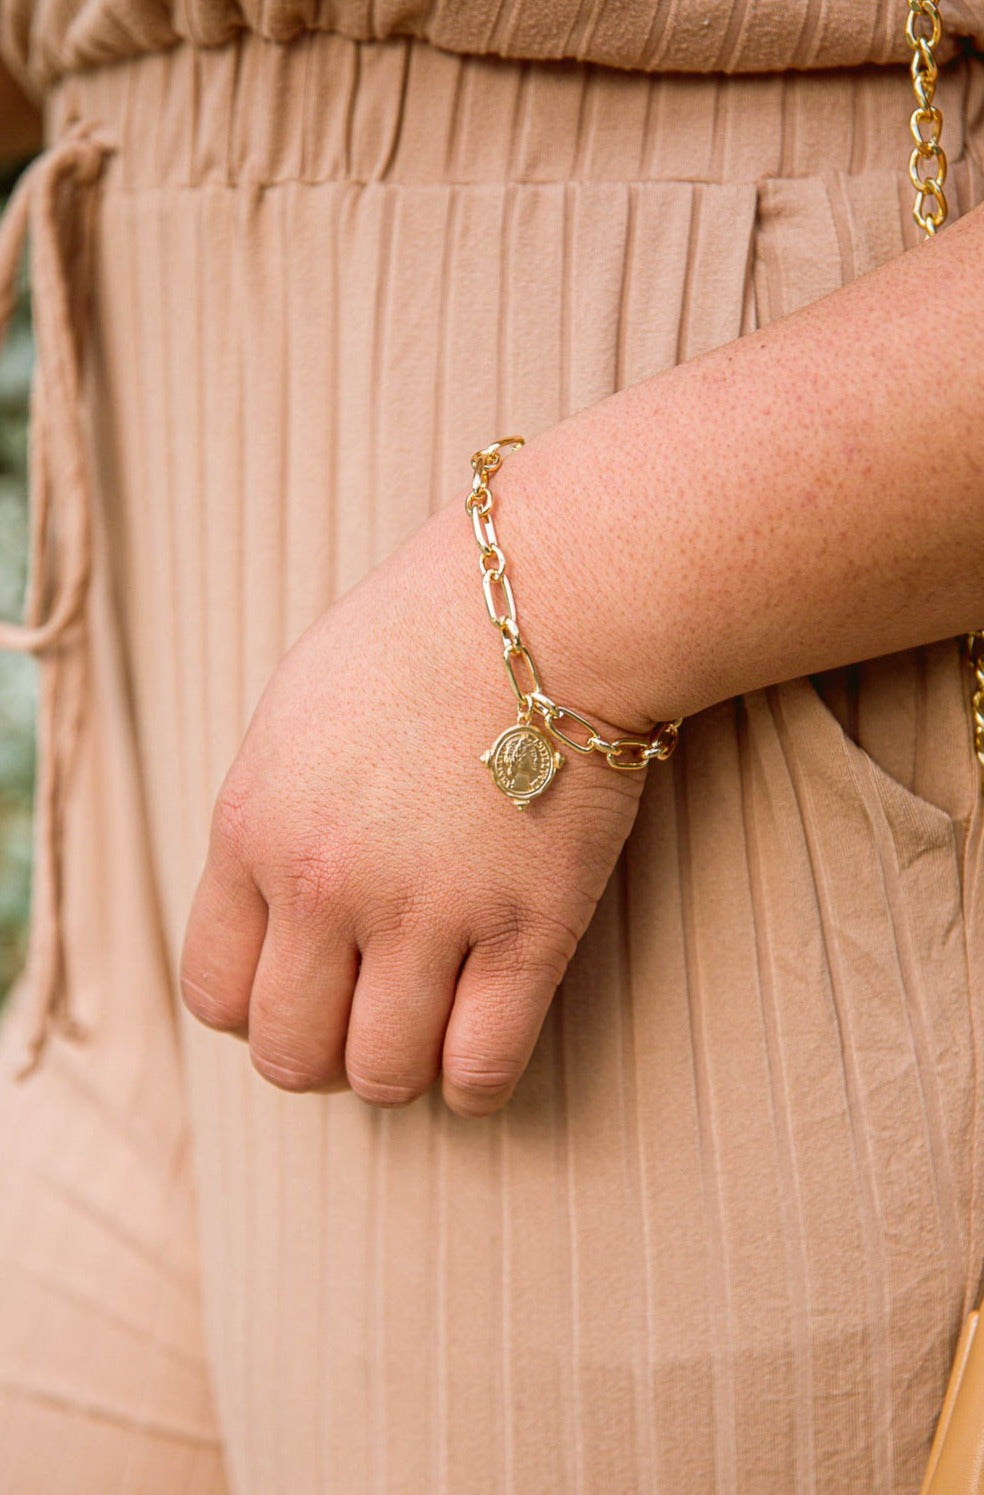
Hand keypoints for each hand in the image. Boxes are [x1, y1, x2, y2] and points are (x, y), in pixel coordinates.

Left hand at [178, 468, 656, 1117]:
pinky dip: (475, 1082)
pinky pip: (481, 1069)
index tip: (302, 991)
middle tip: (365, 1022)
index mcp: (253, 829)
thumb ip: (267, 821)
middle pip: (291, 1054)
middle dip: (323, 1058)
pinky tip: (483, 1048)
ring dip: (401, 1071)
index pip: (215, 992)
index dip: (257, 1011)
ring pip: (384, 1078)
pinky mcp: (527, 930)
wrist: (545, 603)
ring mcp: (426, 915)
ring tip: (428, 1031)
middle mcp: (324, 887)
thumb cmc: (420, 640)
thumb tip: (272, 906)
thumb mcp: (294, 717)